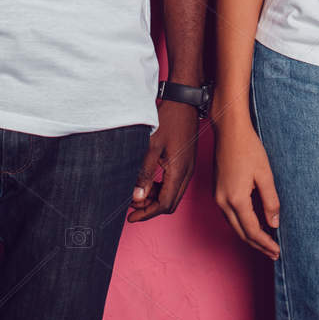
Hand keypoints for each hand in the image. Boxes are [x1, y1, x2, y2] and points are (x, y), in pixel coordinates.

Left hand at [128, 101, 198, 222]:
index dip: (146, 213)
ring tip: (136, 195)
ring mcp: (188, 168)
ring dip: (155, 198)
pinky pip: (174, 184)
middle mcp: (186, 173)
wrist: (184, 102)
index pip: (164, 204)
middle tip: (131, 208)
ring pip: (172, 194)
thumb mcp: (151, 145)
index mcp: (179, 171)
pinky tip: (147, 183)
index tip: (130, 217)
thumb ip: (144, 173)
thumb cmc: (168, 119)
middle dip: (150, 208)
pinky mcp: (186, 163)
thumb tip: (137, 197)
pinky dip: (160, 188)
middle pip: (170, 203)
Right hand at [212, 119, 280, 258]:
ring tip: (265, 243)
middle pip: (241, 233)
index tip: (277, 251)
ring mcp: (217, 196)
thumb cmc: (248, 148)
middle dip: (257, 245)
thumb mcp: (265, 175)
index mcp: (236, 199)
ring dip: (249, 236)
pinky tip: (252, 224)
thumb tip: (274, 224)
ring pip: (233, 225)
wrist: (229, 130)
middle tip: (273, 253)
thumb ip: (270, 201)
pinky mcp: (217, 191)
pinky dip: (241, 225)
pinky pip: (229, 215)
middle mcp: (223, 201)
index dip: (265, 244)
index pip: (252, 231)